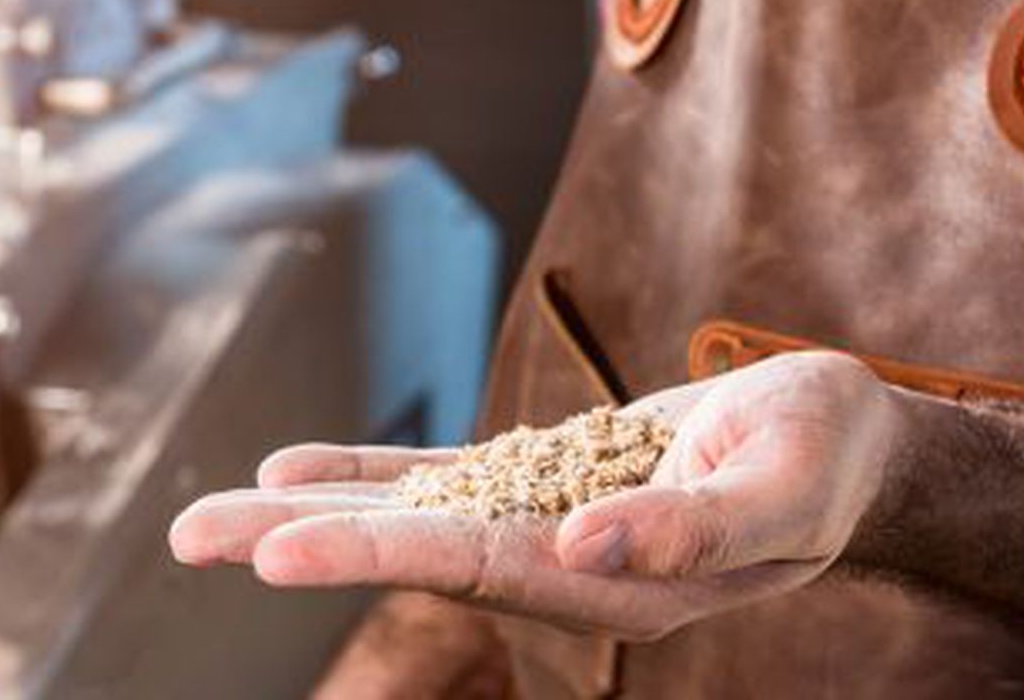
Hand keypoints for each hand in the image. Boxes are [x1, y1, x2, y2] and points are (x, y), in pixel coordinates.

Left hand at [169, 351, 902, 639]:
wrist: (832, 439)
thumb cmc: (823, 460)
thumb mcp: (782, 488)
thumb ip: (693, 530)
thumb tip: (585, 551)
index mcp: (616, 584)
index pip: (475, 570)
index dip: (375, 557)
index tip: (276, 551)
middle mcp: (563, 564)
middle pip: (415, 552)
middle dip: (306, 545)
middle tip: (191, 538)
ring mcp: (546, 521)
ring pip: (413, 516)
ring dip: (317, 514)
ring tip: (215, 514)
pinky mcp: (545, 479)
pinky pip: (444, 476)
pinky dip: (372, 474)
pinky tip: (299, 471)